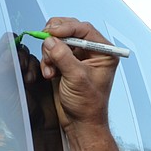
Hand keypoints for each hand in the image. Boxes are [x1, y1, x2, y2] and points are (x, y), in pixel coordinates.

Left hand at [0, 33, 57, 129]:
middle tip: (22, 63)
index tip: (8, 44)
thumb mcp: (7, 95)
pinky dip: (36, 66)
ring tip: (30, 80)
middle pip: (7, 50)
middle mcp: (4, 73)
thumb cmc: (19, 115)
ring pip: (22, 53)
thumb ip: (4, 72)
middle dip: (16, 53)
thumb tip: (7, 51)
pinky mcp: (34, 72)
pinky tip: (37, 79)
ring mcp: (19, 72)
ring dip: (27, 61)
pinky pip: (35, 60)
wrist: (41, 126)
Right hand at [38, 17, 119, 131]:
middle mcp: (92, 52)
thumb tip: (50, 40)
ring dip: (49, 53)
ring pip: (58, 41)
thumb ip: (63, 57)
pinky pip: (52, 52)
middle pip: (70, 31)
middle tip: (46, 44)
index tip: (51, 32)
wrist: (81, 123)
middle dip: (55, 39)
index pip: (84, 29)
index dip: (66, 28)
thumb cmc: (88, 105)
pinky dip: (47, 61)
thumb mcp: (77, 78)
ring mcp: (78, 57)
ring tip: (50, 70)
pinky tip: (49, 74)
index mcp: (104, 52)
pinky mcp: (66, 63)